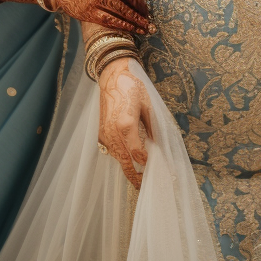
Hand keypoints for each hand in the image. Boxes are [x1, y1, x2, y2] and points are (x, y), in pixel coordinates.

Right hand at [49, 0, 152, 33]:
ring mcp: (96, 0)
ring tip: (144, 29)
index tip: (146, 9)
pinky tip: (130, 30)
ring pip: (121, 12)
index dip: (140, 0)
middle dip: (141, 11)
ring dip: (135, 22)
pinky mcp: (88, 12)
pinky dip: (121, 25)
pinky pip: (109, 20)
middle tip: (149, 21)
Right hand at [97, 56, 153, 187]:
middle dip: (135, 176)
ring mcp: (105, 134)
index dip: (148, 162)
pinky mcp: (100, 133)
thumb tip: (159, 143)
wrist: (112, 76)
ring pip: (117, 158)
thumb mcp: (147, 105)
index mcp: (126, 125)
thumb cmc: (131, 87)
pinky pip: (111, 150)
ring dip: (126, 168)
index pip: (138, 153)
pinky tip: (128, 159)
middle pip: (124, 162)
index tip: (157, 165)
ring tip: (138, 176)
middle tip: (145, 184)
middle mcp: (113, 133)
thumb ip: (152, 126)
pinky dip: (120, 157)